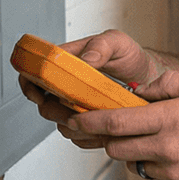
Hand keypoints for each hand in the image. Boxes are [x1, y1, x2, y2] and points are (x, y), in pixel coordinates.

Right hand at [15, 28, 164, 127]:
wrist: (148, 78)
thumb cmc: (130, 58)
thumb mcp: (118, 43)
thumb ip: (101, 46)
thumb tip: (86, 58)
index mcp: (67, 61)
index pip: (35, 72)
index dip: (30, 84)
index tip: (39, 95)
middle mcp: (67, 84)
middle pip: (44, 103)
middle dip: (54, 110)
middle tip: (72, 110)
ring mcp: (76, 104)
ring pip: (59, 122)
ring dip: (72, 125)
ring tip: (91, 120)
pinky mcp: (87, 121)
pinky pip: (76, 135)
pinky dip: (85, 136)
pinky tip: (99, 130)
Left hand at [61, 69, 178, 179]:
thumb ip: (167, 85)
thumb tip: (137, 91)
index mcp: (172, 119)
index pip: (116, 123)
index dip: (89, 121)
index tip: (75, 119)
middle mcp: (169, 148)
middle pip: (116, 147)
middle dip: (110, 138)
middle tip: (114, 129)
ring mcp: (175, 174)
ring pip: (136, 163)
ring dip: (137, 152)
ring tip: (161, 140)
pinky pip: (157, 178)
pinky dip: (159, 166)